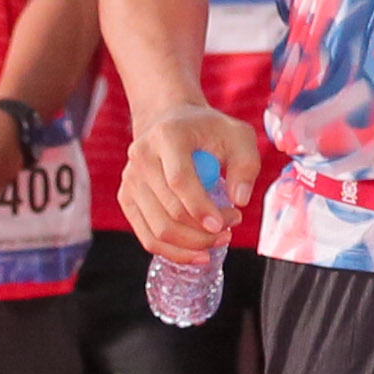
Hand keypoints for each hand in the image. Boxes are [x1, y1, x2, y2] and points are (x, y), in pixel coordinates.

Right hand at [121, 100, 259, 262]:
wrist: (172, 122)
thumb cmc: (208, 130)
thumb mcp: (238, 135)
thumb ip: (246, 164)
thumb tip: (240, 199)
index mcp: (167, 136)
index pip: (180, 180)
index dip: (201, 207)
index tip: (224, 224)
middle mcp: (142, 157)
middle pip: (169, 211)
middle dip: (203, 231)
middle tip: (229, 230)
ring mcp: (130, 180)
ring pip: (157, 230)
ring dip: (191, 245)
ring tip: (218, 240)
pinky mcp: (127, 198)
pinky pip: (147, 236)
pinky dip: (173, 251)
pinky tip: (196, 251)